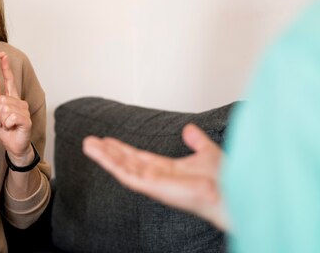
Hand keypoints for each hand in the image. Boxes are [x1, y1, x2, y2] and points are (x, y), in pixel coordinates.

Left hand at [0, 55, 32, 164]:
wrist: (14, 146)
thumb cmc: (6, 130)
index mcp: (13, 99)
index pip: (10, 82)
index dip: (6, 69)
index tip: (3, 57)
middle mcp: (20, 103)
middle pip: (2, 100)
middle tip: (2, 122)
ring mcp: (24, 111)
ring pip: (5, 108)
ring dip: (2, 120)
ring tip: (7, 126)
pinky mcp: (26, 120)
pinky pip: (11, 116)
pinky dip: (7, 124)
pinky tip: (11, 128)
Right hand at [82, 124, 228, 230]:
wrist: (231, 190)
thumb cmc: (224, 179)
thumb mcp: (206, 152)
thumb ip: (196, 141)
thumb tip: (189, 129)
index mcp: (167, 170)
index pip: (138, 157)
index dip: (122, 148)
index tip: (107, 140)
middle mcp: (157, 178)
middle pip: (126, 162)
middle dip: (107, 152)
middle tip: (90, 141)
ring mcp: (153, 184)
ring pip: (122, 168)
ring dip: (104, 156)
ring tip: (88, 144)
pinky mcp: (151, 187)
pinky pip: (126, 175)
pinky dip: (111, 163)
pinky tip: (100, 154)